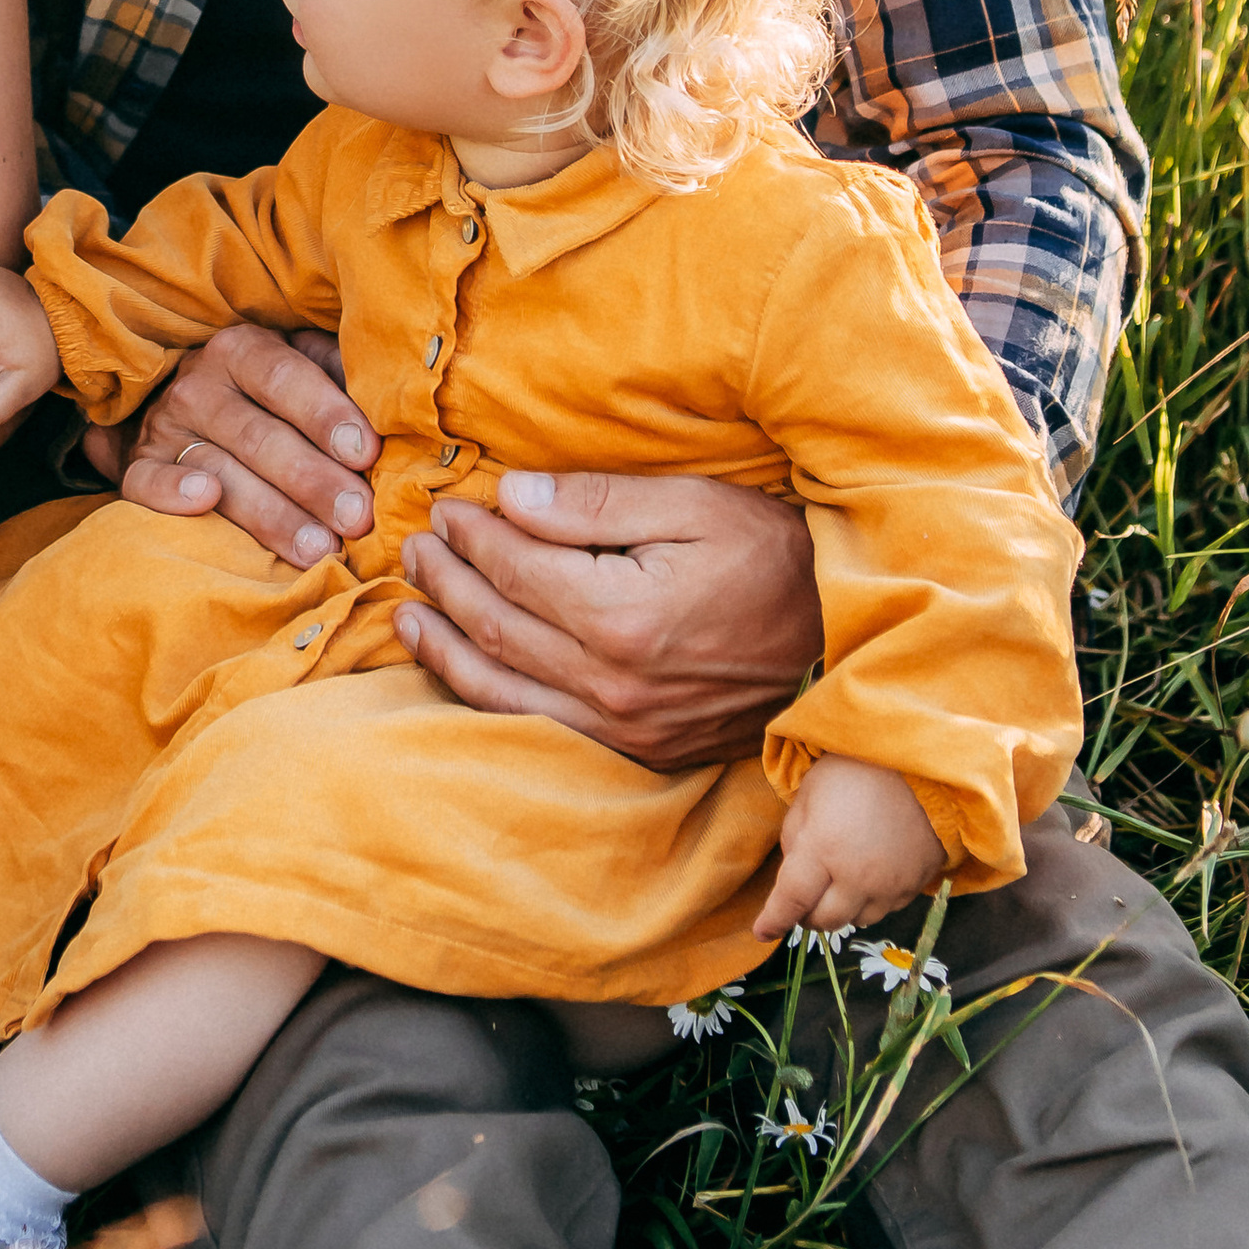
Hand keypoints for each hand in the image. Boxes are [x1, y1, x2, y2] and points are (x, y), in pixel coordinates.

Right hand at [85, 327, 379, 565]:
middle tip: (357, 518)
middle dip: (312, 480)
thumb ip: (341, 377)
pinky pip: (146, 483)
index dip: (326, 414)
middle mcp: (199, 384)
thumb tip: (395, 404)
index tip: (367, 453)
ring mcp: (164, 428)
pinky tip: (204, 502)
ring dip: (269, 512)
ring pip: (218, 470)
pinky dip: (171, 492)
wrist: (183, 407)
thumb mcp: (302, 366)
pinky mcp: (138, 468)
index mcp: (242, 349)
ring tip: (317, 548)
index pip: (285, 376)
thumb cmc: (267, 394)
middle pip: (259, 435)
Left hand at [397, 471, 823, 771]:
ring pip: (499, 688)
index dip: (473, 535)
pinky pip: (535, 725)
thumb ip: (597, 504)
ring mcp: (621, 728)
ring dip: (444, 647)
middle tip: (417, 547)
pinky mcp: (634, 751)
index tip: (448, 508)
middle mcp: (612, 683)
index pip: (517, 569)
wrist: (839, 646)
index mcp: (623, 616)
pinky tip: (458, 670)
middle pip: (496, 627)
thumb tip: (510, 497)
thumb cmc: (771, 560)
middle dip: (447, 582)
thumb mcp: (694, 508)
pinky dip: (483, 697)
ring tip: (409, 611)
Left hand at [754, 755, 945, 941]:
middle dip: (807, 915)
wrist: (920, 764)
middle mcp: (857, 877)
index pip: (792, 900)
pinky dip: (870, 901)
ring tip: (838, 885)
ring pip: (857, 920)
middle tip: (803, 899)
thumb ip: (795, 837)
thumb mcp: (809, 794)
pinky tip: (868, 877)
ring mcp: (891, 885)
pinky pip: (887, 908)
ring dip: (841, 910)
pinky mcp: (916, 885)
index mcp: (823, 850)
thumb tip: (792, 873)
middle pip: (825, 920)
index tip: (763, 932)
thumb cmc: (854, 770)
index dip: (775, 919)